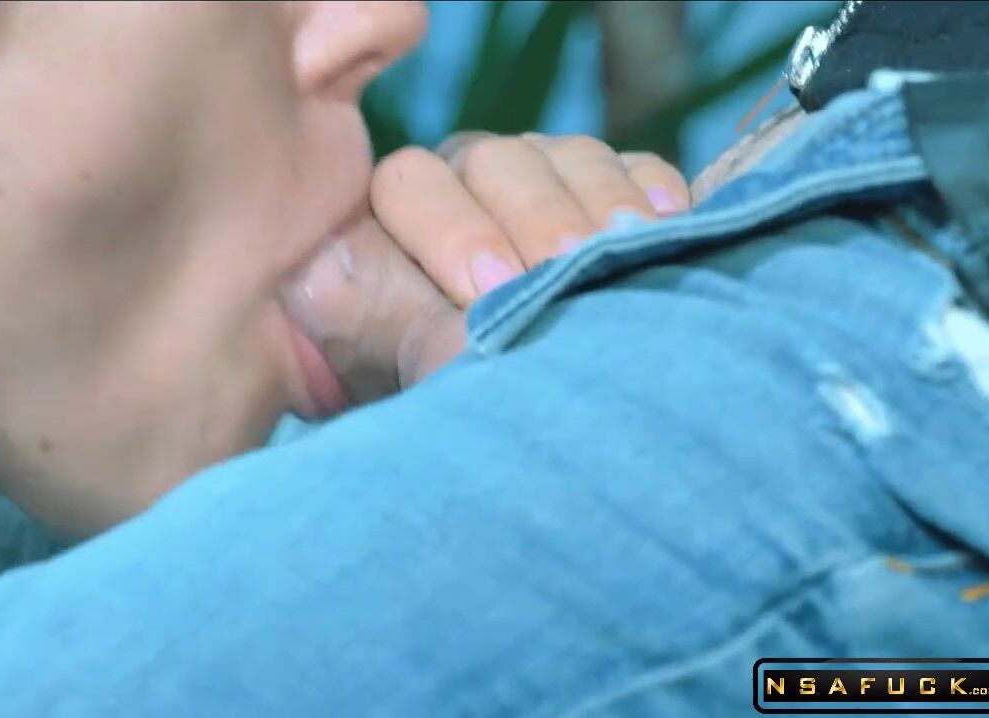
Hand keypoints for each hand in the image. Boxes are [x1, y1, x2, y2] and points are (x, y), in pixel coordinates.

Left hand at [280, 132, 690, 405]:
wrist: (537, 414)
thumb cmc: (449, 393)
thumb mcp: (399, 369)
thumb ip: (374, 326)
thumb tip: (323, 291)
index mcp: (404, 216)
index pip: (411, 183)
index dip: (450, 232)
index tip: (484, 294)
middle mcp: (472, 181)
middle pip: (497, 163)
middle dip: (531, 217)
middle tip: (562, 266)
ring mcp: (550, 173)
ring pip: (570, 156)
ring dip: (597, 205)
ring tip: (617, 254)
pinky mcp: (622, 184)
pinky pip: (639, 166)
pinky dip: (652, 195)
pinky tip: (665, 228)